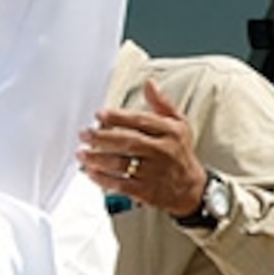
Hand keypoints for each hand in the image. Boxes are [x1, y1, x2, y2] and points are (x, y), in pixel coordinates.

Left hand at [79, 79, 209, 215]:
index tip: (99, 114)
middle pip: (127, 142)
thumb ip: (162, 104)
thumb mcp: (179, 124)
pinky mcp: (146, 191)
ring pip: (120, 163)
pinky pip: (120, 184)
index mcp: (169, 132)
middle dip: (101, 137)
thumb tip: (150, 84)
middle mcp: (162, 151)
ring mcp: (153, 172)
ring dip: (97, 158)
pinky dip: (103, 179)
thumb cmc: (180, 153)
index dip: (117, 117)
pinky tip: (91, 172)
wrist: (191, 188)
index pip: (140, 121)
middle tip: (84, 134)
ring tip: (82, 154)